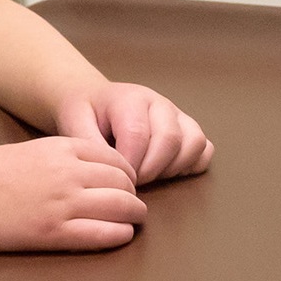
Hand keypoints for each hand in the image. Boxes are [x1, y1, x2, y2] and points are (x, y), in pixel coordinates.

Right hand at [0, 136, 147, 250]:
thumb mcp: (31, 151)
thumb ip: (64, 157)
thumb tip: (94, 172)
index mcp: (63, 148)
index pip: (115, 158)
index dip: (127, 173)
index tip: (126, 184)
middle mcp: (69, 173)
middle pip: (123, 182)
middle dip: (133, 195)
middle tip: (132, 205)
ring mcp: (63, 203)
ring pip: (122, 207)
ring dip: (134, 215)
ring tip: (133, 221)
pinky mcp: (54, 233)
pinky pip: (104, 234)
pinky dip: (120, 234)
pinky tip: (121, 235)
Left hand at [53, 82, 214, 183]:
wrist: (96, 100)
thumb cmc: (86, 113)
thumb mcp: (74, 122)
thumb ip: (88, 143)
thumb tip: (111, 169)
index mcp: (131, 99)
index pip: (138, 134)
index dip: (129, 164)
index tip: (116, 178)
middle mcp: (160, 104)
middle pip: (170, 139)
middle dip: (150, 170)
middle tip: (132, 182)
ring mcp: (179, 116)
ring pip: (194, 143)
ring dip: (172, 169)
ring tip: (149, 176)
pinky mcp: (189, 129)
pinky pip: (205, 149)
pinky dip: (191, 166)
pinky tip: (167, 172)